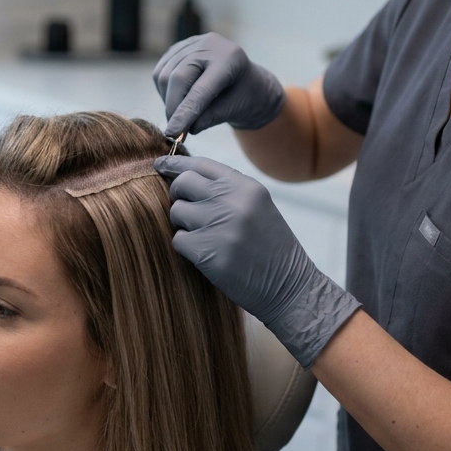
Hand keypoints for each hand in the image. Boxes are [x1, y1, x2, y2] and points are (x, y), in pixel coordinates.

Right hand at [152, 33, 284, 137]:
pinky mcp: (178, 48)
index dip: (184, 113)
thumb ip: (209, 119)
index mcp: (230, 59)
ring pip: (164, 75)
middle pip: (177, 77)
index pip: (200, 90)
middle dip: (173, 108)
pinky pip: (160, 71)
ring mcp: (192, 43)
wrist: (246, 81)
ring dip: (167, 101)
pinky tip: (177, 100)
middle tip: (174, 131)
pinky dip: (164, 91)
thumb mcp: (233, 111)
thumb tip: (182, 130)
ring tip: (181, 115)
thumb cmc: (244, 97)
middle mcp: (210, 45)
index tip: (173, 134)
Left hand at [155, 155, 361, 367]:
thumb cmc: (269, 246)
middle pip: (182, 184)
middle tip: (188, 210)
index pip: (200, 164)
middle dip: (179, 195)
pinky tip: (208, 255)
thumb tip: (182, 174)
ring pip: (176, 212)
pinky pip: (178, 240)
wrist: (288, 287)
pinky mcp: (208, 253)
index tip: (161, 164)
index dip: (176, 163)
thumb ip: (226, 188)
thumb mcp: (257, 206)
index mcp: (246, 187)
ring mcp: (219, 227)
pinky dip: (187, 248)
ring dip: (184, 224)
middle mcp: (233, 202)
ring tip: (207, 236)